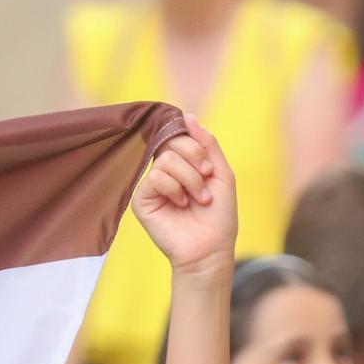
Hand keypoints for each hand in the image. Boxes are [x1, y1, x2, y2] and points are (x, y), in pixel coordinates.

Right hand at [132, 114, 237, 279]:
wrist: (211, 248)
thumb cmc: (219, 216)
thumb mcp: (221, 173)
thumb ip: (207, 143)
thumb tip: (186, 115)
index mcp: (182, 164)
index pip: (179, 135)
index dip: (195, 145)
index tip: (208, 168)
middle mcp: (164, 172)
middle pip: (172, 143)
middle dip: (195, 160)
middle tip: (206, 183)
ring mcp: (151, 186)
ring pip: (165, 160)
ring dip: (189, 180)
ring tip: (197, 200)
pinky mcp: (141, 200)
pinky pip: (154, 178)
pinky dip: (174, 189)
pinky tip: (180, 205)